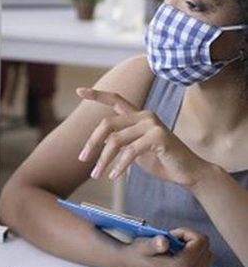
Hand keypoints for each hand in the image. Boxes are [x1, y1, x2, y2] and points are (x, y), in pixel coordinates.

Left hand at [76, 88, 209, 187]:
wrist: (188, 173)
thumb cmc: (161, 160)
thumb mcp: (134, 149)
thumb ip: (119, 141)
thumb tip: (98, 141)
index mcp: (138, 116)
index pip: (115, 100)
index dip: (97, 95)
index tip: (78, 90)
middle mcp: (145, 116)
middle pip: (108, 123)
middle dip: (92, 142)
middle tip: (82, 159)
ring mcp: (153, 125)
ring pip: (116, 140)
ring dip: (103, 160)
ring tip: (96, 174)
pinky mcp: (159, 138)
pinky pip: (130, 152)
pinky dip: (119, 165)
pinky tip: (114, 176)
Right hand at [123, 227, 213, 266]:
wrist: (134, 265)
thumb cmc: (139, 253)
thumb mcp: (143, 245)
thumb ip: (154, 244)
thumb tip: (163, 242)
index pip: (199, 240)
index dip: (184, 232)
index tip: (170, 236)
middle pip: (205, 245)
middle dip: (189, 238)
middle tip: (171, 241)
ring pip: (207, 251)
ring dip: (193, 244)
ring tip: (175, 247)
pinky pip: (206, 258)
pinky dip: (195, 252)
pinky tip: (181, 253)